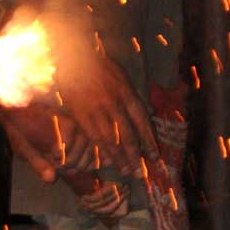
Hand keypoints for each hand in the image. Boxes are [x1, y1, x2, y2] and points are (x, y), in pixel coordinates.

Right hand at [55, 49, 159, 176]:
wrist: (73, 57)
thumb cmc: (99, 67)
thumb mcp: (122, 77)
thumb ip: (134, 96)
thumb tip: (153, 111)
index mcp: (126, 93)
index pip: (142, 122)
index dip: (149, 141)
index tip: (155, 157)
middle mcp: (114, 103)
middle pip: (128, 135)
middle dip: (135, 156)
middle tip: (141, 173)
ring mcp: (96, 110)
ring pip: (111, 140)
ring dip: (119, 158)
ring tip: (126, 172)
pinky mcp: (80, 115)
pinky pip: (92, 137)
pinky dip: (100, 151)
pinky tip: (105, 161)